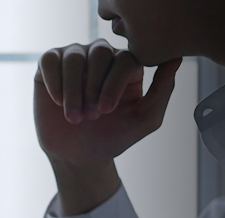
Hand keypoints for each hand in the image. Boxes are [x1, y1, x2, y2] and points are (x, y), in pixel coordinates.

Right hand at [34, 40, 179, 163]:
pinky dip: (54, 82)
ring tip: (73, 115)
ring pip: (73, 56)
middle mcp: (101, 56)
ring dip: (73, 90)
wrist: (77, 156)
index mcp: (126, 65)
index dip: (114, 83)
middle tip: (91, 116)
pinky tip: (57, 102)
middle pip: (99, 52)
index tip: (107, 111)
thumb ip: (163, 90)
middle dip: (93, 87)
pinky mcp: (49, 67)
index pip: (125, 57)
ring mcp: (74, 59)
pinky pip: (49, 60)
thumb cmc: (112, 138)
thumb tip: (175, 58)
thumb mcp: (145, 120)